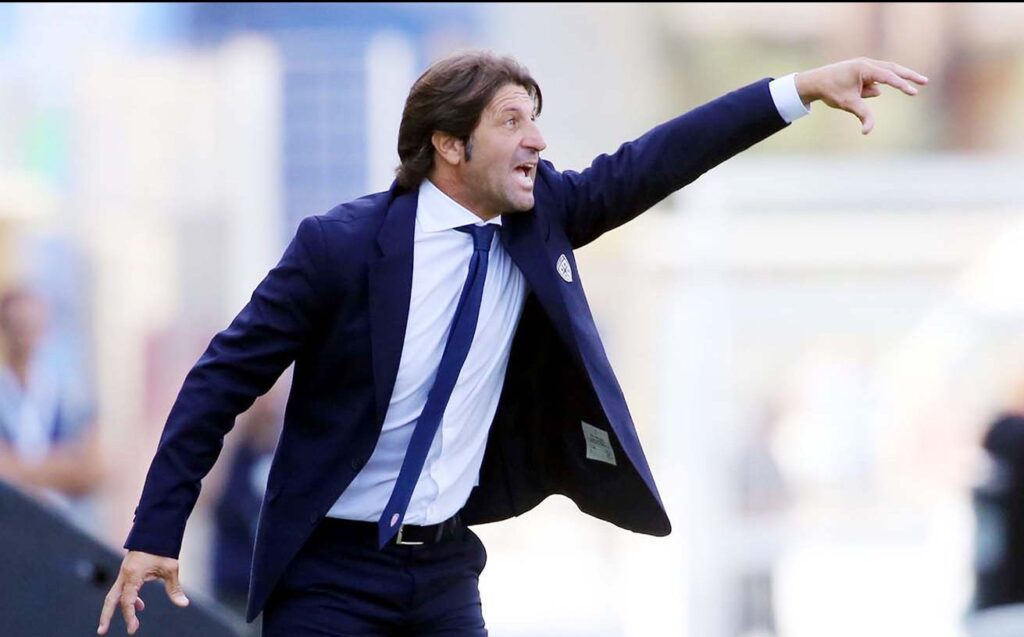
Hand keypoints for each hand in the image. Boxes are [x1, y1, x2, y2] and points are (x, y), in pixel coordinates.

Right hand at [97, 551, 189, 634]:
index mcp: (133, 574)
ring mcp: (124, 572)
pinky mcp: (128, 571)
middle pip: (111, 599)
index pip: (127, 601)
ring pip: (115, 594)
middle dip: (106, 616)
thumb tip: (184, 604)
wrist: (155, 530)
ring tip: (130, 622)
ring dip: (116, 609)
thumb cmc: (162, 548)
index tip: (133, 629)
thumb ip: (174, 588)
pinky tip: (140, 605)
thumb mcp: (170, 568)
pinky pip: (123, 588)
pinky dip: (129, 598)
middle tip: (102, 632)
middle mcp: (125, 574)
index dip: (129, 616)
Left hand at [795, 57, 927, 134]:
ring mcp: (865, 66)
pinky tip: (856, 94)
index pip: (888, 76)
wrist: (814, 82)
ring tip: (902, 90)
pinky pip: (874, 80)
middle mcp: (867, 64)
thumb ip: (862, 115)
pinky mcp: (863, 71)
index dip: (901, 85)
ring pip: (886, 72)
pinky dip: (874, 87)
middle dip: (909, 76)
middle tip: (924, 82)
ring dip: (895, 80)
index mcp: (864, 68)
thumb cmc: (831, 91)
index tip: (913, 92)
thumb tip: (868, 131)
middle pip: (893, 69)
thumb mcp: (848, 104)